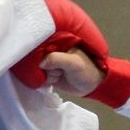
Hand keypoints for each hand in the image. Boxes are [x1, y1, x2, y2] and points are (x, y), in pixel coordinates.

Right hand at [10, 0, 129, 106]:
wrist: (92, 86)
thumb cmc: (86, 70)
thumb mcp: (73, 63)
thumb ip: (56, 59)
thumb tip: (40, 63)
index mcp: (58, 43)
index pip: (40, 46)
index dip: (39, 55)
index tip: (47, 63)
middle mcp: (52, 52)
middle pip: (37, 60)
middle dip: (46, 68)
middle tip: (58, 71)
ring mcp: (49, 64)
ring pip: (38, 70)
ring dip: (48, 76)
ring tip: (60, 75)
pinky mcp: (48, 74)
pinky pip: (39, 78)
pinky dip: (45, 82)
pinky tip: (55, 81)